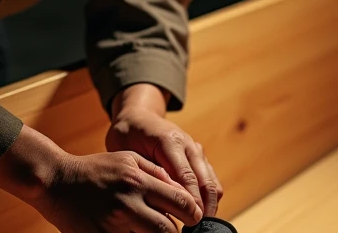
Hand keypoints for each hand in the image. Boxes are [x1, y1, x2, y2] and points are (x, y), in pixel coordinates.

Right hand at [0, 125, 201, 232]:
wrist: (56, 180)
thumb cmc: (95, 169)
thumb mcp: (128, 160)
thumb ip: (156, 172)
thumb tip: (181, 190)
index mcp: (137, 178)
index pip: (179, 201)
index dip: (193, 214)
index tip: (194, 219)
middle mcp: (128, 200)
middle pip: (168, 228)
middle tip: (180, 232)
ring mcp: (113, 221)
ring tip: (157, 232)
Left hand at [107, 85, 223, 217]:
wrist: (140, 116)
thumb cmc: (127, 134)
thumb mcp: (125, 149)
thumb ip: (142, 171)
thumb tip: (154, 198)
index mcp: (169, 141)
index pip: (186, 177)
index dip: (189, 202)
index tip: (188, 222)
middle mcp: (188, 145)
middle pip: (205, 182)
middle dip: (203, 208)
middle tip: (194, 229)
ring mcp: (196, 151)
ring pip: (212, 183)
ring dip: (208, 206)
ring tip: (196, 226)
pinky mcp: (200, 158)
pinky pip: (211, 181)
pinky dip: (207, 199)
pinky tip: (195, 215)